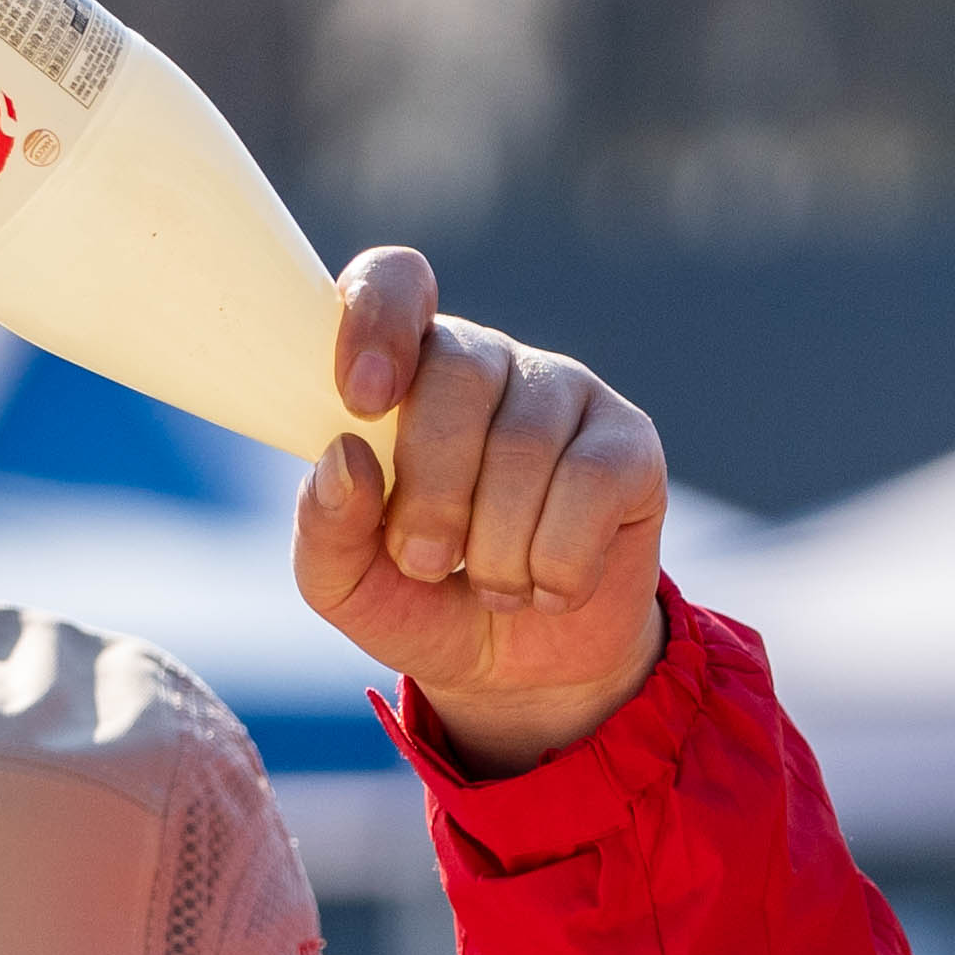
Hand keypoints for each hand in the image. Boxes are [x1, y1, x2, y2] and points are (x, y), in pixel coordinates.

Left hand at [292, 245, 666, 771]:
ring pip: (522, 446)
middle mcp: (486, 361)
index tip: (361, 399)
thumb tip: (344, 459)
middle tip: (422, 563)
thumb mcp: (348, 585)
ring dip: (494, 551)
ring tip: (491, 586)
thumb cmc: (422, 602)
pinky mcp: (630, 443)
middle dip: (431, 491)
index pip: (395, 283)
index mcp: (405, 369)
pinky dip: (556, 565)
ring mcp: (564, 392)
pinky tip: (550, 588)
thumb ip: (325, 527)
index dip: (376, 321)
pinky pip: (589, 487)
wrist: (522, 671)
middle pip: (456, 374)